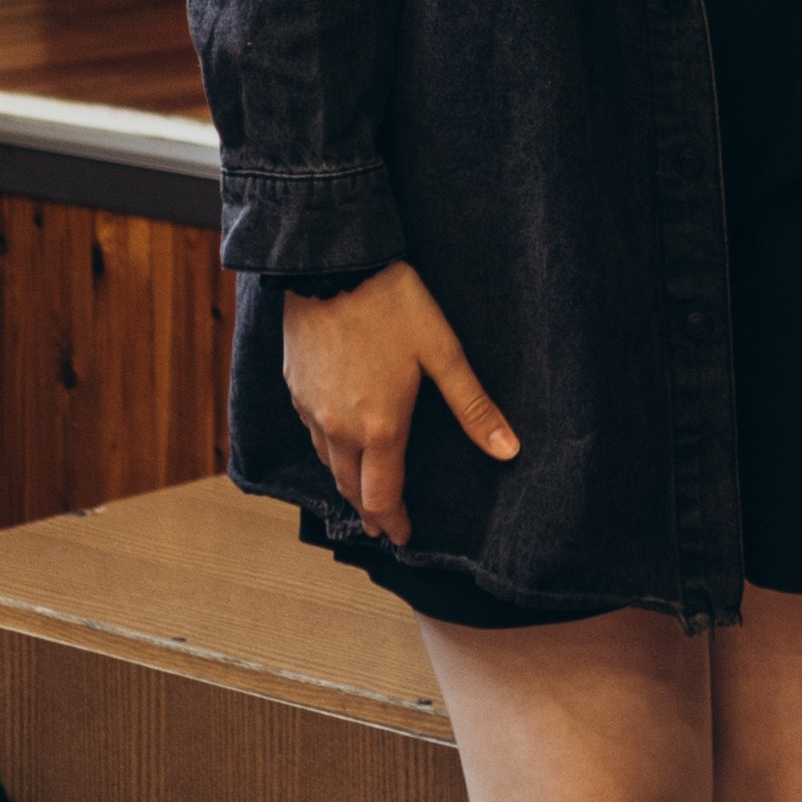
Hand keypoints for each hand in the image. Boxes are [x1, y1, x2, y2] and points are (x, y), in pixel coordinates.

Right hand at [281, 262, 519, 546]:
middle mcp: (339, 429)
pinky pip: (311, 434)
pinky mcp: (294, 389)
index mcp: (380, 427)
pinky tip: (337, 441)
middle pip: (350, 488)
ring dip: (346, 482)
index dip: (394, 521)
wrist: (330, 265)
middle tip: (383, 523)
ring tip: (363, 489)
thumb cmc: (391, 304)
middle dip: (369, 510)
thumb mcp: (443, 351)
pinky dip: (327, 450)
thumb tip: (507, 449)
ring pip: (327, 464)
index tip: (403, 536)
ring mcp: (311, 411)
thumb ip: (472, 406)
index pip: (382, 496)